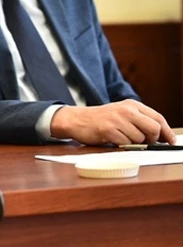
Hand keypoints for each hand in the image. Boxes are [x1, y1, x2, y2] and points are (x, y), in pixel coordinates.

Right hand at [50, 99, 175, 145]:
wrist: (77, 119)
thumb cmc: (102, 120)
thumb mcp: (123, 114)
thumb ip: (141, 121)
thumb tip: (162, 137)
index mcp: (132, 105)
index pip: (158, 117)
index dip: (167, 132)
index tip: (171, 141)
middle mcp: (126, 110)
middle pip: (153, 128)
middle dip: (152, 139)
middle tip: (145, 142)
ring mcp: (117, 119)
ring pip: (140, 138)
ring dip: (133, 143)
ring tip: (122, 137)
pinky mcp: (108, 129)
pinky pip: (125, 143)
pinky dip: (122, 144)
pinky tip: (113, 138)